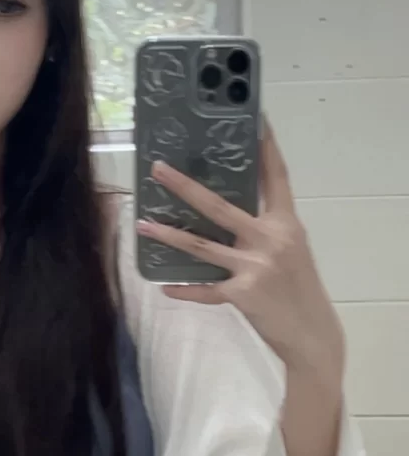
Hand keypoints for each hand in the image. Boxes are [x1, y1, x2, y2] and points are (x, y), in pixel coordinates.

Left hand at [137, 120, 344, 384]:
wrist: (313, 336)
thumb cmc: (299, 289)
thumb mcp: (290, 251)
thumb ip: (263, 230)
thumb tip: (222, 213)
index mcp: (286, 223)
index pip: (276, 177)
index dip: (266, 147)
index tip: (255, 119)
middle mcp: (271, 239)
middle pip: (219, 206)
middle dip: (185, 186)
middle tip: (157, 168)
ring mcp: (256, 266)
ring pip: (201, 245)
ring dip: (168, 235)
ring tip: (141, 225)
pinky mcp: (243, 295)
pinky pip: (205, 289)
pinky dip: (185, 289)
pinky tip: (165, 286)